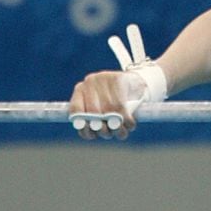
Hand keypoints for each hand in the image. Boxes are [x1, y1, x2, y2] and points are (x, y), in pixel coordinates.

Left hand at [68, 24, 167, 141]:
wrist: (135, 83)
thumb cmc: (116, 100)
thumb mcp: (102, 110)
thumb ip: (93, 121)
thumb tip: (89, 132)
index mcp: (81, 89)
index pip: (75, 109)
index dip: (82, 125)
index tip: (91, 134)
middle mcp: (90, 81)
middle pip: (93, 112)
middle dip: (102, 128)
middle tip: (110, 133)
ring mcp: (104, 77)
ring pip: (109, 109)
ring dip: (116, 126)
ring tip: (121, 132)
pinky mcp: (119, 78)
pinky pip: (121, 104)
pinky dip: (127, 120)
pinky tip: (130, 124)